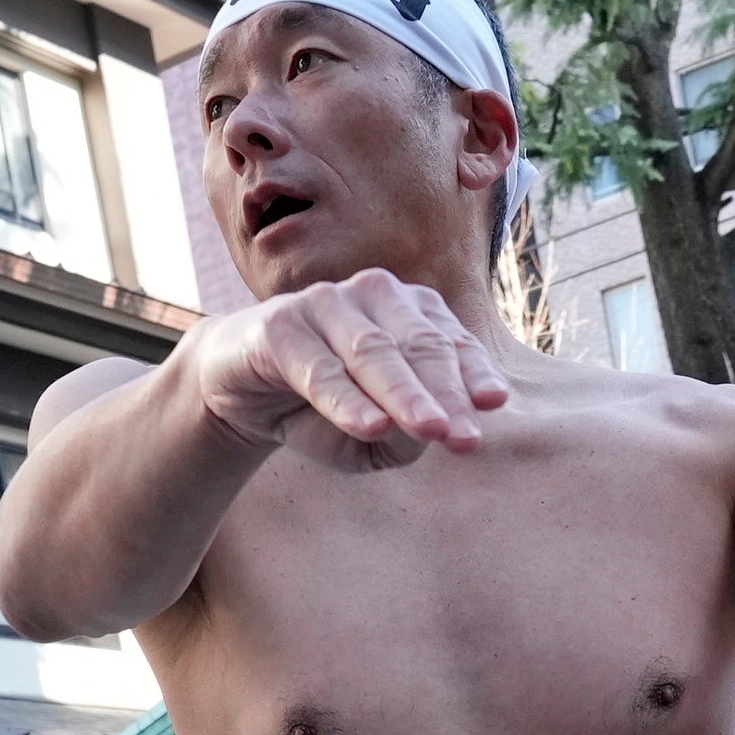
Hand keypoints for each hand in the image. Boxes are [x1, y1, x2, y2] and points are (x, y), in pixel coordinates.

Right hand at [184, 273, 509, 468]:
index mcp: (410, 312)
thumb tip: (433, 433)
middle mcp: (373, 296)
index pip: (451, 342)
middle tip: (465, 437)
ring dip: (404, 394)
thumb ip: (410, 437)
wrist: (242, 394)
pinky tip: (371, 426)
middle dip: (445, 392)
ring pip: (373, 351)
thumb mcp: (375, 438)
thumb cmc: (323, 410)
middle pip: (419, 345)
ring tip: (432, 431)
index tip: (492, 405)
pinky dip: (346, 399)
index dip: (472, 374)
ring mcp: (325, 303)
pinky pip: (319, 367)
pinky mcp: (279, 326)